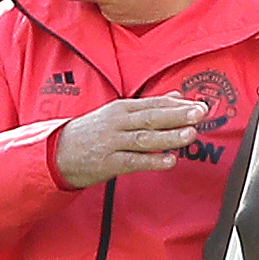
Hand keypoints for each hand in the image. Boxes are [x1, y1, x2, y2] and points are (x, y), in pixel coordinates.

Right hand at [55, 94, 207, 187]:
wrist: (57, 151)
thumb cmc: (93, 131)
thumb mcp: (119, 113)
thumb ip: (149, 106)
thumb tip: (177, 96)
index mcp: (122, 108)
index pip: (154, 104)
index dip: (178, 105)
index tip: (200, 105)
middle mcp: (118, 123)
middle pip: (151, 117)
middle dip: (177, 115)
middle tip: (200, 113)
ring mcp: (112, 142)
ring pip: (144, 138)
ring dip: (168, 136)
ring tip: (190, 134)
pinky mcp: (108, 163)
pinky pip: (133, 161)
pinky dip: (152, 160)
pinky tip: (169, 161)